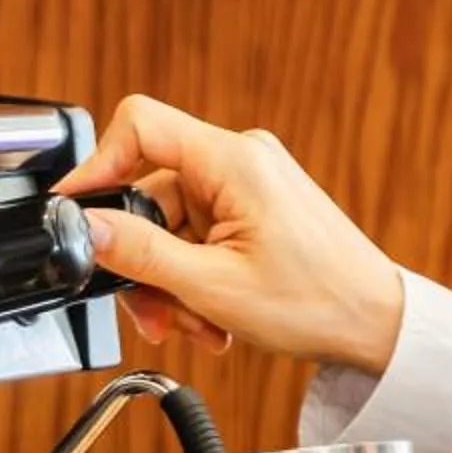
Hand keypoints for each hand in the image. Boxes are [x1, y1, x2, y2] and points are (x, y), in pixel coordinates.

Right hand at [51, 95, 406, 370]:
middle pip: (150, 194)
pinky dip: (193, 279)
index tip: (75, 211)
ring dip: (171, 283)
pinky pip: (197, 236)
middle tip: (154, 313)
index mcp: (234, 161)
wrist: (376, 326)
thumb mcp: (211, 285)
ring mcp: (247, 185)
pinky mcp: (252, 209)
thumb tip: (83, 227)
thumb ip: (139, 253)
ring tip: (198, 324)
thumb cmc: (318, 302)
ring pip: (170, 226)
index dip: (97, 165)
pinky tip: (212, 314)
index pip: (139, 126)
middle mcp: (240, 160)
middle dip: (145, 261)